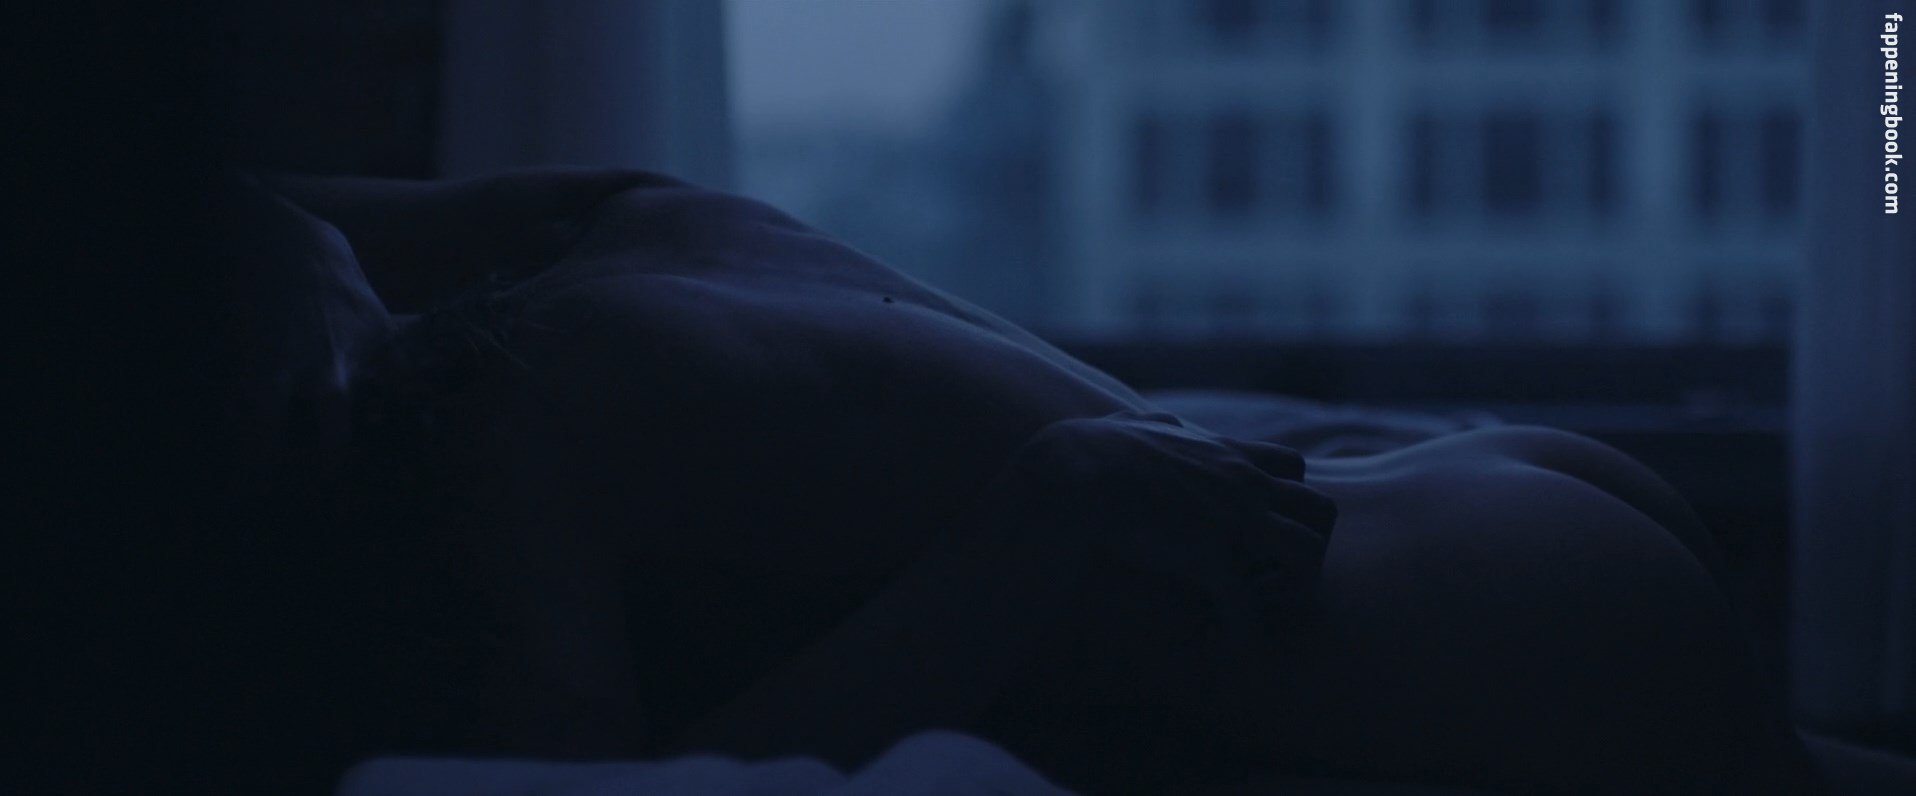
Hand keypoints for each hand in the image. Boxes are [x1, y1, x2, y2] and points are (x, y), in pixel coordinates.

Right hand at [992, 410, 1334, 718]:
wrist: (1069, 472)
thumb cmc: (1090, 449)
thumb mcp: (1138, 424)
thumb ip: (1160, 424)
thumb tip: (1156, 421)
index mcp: (1227, 454)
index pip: (1295, 467)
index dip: (1288, 503)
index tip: (1261, 531)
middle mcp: (1242, 483)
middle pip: (1323, 510)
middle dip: (1308, 547)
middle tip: (1271, 575)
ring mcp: (1232, 520)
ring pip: (1309, 558)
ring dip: (1289, 590)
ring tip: (1254, 608)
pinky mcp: (1208, 557)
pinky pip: (1248, 608)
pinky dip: (1240, 632)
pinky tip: (1218, 639)